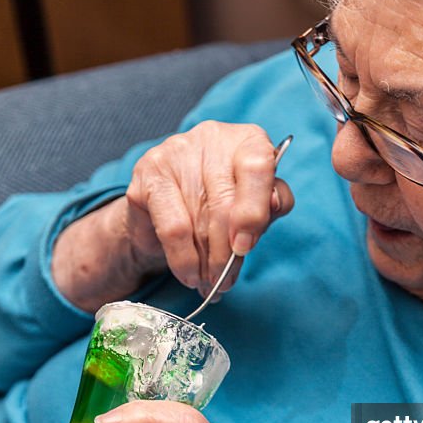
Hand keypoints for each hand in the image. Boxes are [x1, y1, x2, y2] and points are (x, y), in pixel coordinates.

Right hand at [51, 122, 293, 312]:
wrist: (165, 209)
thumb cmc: (221, 204)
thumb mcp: (255, 205)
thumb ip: (272, 203)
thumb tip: (273, 205)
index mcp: (247, 140)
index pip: (257, 167)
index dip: (252, 212)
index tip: (244, 247)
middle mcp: (212, 138)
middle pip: (224, 203)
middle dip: (227, 254)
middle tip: (226, 282)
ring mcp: (176, 152)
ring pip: (198, 220)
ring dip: (205, 263)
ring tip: (210, 284)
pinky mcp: (148, 174)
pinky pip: (172, 227)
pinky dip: (183, 259)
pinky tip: (189, 274)